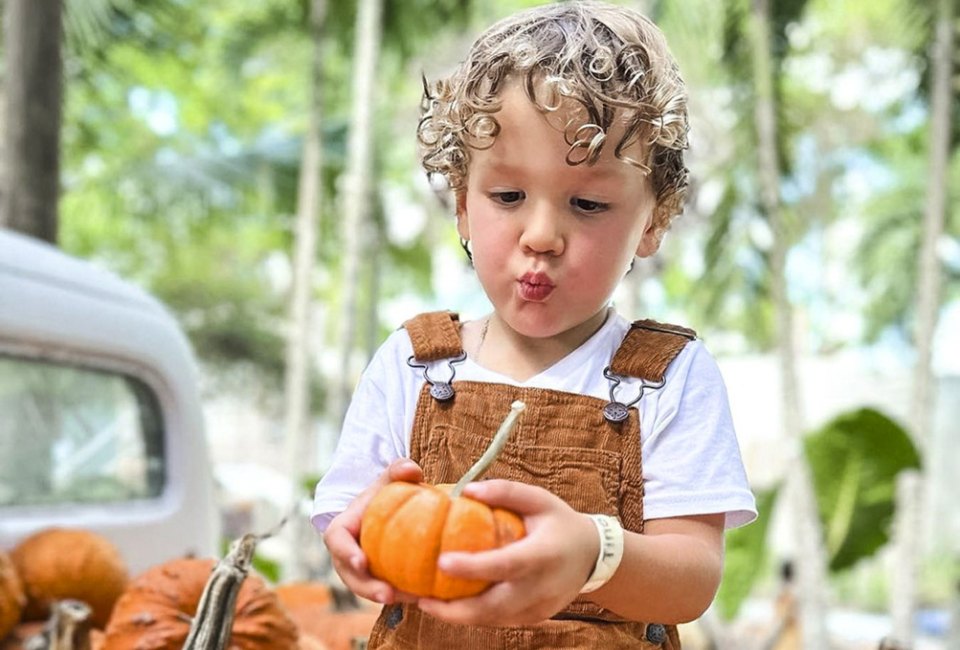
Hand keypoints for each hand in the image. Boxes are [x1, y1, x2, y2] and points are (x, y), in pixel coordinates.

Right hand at [323, 458, 422, 604]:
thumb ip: (399, 469)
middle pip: (350, 575)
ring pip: (368, 589)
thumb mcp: (390, 478)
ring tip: (411, 599)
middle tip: (388, 594)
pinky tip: (423, 597)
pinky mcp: (375, 579)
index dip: (345, 552)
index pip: (337, 540)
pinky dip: (401, 595)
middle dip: (366, 588)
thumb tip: (412, 470)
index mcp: (343, 528)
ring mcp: (359, 570)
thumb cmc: (385, 492)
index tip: (361, 562)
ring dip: (386, 597)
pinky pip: (385, 590)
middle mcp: (346, 554)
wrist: (387, 509)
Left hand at [417, 479, 598, 625]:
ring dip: (457, 616)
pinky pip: (498, 621)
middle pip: (493, 608)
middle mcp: (540, 588)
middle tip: (420, 598)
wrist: (592, 556)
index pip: (505, 565)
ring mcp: (538, 608)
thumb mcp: (539, 499)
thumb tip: (466, 490)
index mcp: (542, 555)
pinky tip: (448, 605)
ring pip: (492, 620)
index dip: (473, 567)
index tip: (441, 562)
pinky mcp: (533, 618)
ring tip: (425, 602)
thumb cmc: (560, 522)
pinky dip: (472, 616)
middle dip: (454, 610)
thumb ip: (505, 491)